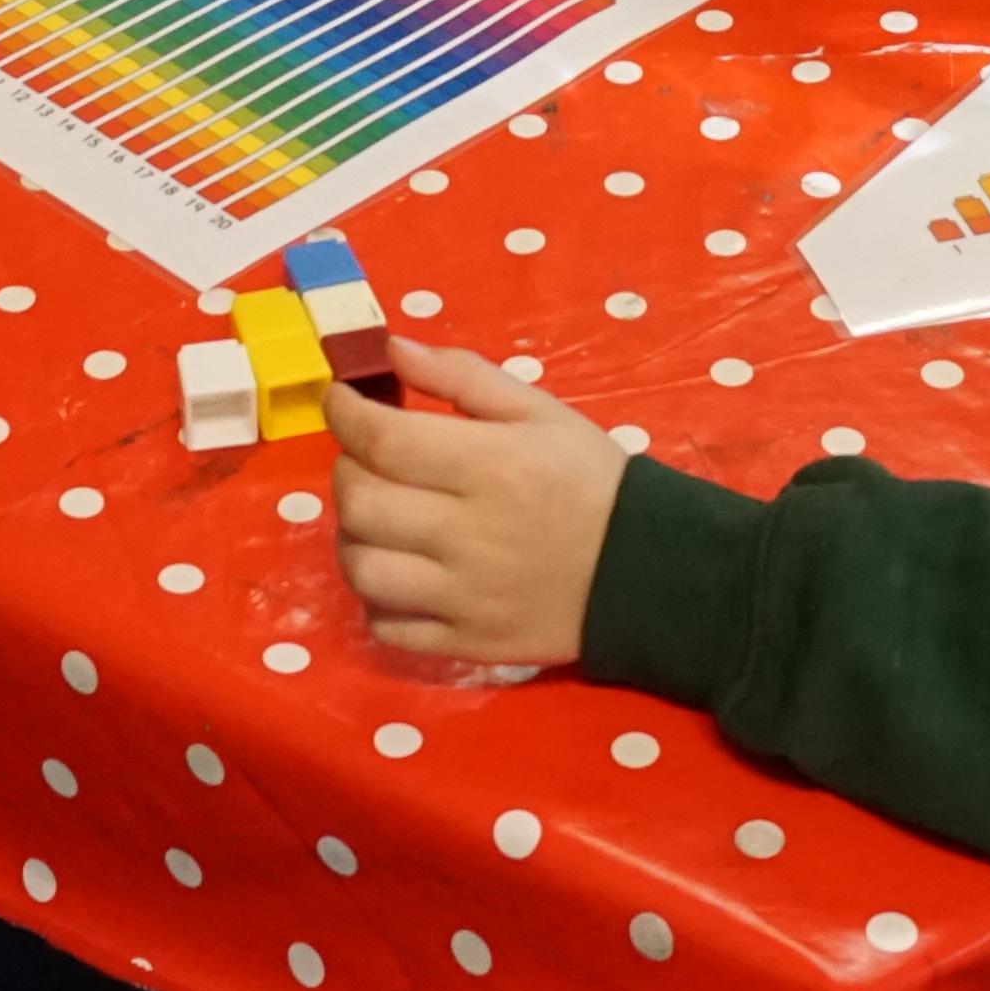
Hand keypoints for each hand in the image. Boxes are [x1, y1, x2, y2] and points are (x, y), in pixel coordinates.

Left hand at [325, 341, 629, 668]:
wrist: (647, 569)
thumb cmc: (589, 480)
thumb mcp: (540, 411)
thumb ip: (462, 376)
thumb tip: (391, 348)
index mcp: (490, 466)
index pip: (381, 439)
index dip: (345, 414)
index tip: (343, 401)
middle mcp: (468, 534)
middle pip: (360, 503)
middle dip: (348, 470)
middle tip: (368, 459)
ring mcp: (464, 596)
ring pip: (362, 569)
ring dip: (354, 537)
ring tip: (381, 519)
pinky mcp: (467, 642)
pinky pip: (387, 628)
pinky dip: (378, 599)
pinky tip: (401, 572)